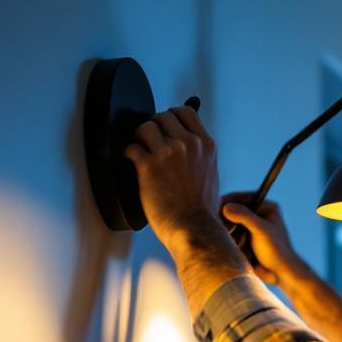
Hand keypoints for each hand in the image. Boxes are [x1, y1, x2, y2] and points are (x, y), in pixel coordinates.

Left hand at [124, 106, 220, 245]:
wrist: (194, 229)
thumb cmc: (202, 211)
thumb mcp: (211, 174)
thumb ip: (200, 156)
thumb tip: (188, 145)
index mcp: (205, 145)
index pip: (185, 112)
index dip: (171, 117)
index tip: (166, 127)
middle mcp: (188, 144)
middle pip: (162, 116)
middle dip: (154, 128)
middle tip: (151, 142)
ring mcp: (168, 153)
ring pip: (145, 127)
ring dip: (140, 138)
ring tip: (142, 151)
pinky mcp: (149, 166)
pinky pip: (132, 148)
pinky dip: (130, 154)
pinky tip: (135, 163)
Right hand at [220, 193, 307, 285]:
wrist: (281, 274)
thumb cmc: (276, 251)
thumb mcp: (261, 230)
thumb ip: (244, 217)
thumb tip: (225, 207)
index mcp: (267, 207)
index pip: (242, 198)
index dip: (227, 202)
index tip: (214, 209)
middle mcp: (260, 214)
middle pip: (235, 210)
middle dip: (225, 218)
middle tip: (216, 225)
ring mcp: (252, 227)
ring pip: (232, 223)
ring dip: (226, 229)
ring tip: (222, 235)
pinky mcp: (247, 239)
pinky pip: (233, 234)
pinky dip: (228, 238)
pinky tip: (227, 244)